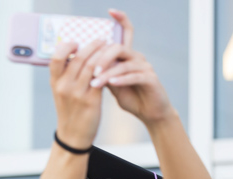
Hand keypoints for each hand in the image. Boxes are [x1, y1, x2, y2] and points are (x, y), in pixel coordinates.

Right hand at [49, 39, 105, 148]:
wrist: (73, 136)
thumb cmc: (69, 111)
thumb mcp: (61, 92)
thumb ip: (66, 75)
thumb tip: (77, 54)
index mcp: (55, 83)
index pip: (56, 57)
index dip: (67, 46)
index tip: (77, 43)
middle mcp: (64, 87)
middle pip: (78, 57)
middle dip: (92, 45)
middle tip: (101, 40)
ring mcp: (77, 94)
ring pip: (92, 65)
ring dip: (103, 54)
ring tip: (109, 49)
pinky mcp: (91, 101)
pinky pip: (102, 79)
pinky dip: (108, 69)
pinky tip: (113, 65)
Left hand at [90, 10, 175, 125]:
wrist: (149, 113)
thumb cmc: (130, 97)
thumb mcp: (112, 83)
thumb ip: (102, 72)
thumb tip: (82, 65)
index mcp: (128, 56)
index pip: (127, 32)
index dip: (121, 20)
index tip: (110, 11)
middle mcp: (137, 57)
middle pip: (118, 48)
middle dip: (102, 58)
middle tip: (91, 71)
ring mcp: (145, 67)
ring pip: (123, 64)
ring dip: (107, 73)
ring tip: (95, 83)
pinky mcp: (150, 79)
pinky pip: (133, 76)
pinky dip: (121, 80)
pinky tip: (110, 84)